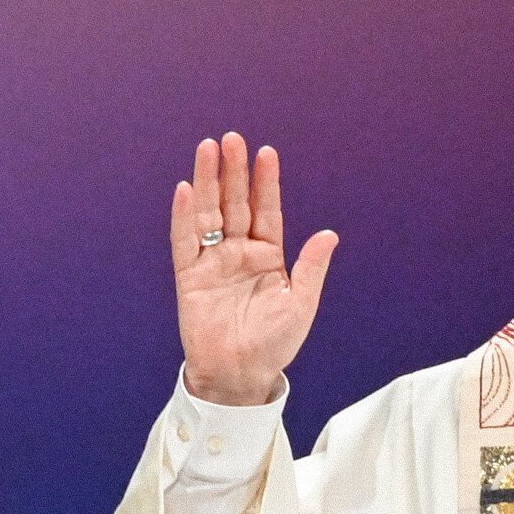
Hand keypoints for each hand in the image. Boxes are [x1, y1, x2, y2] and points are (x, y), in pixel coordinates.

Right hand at [172, 133, 337, 406]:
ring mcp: (214, 263)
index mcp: (269, 257)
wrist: (241, 375)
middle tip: (232, 138)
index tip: (266, 152)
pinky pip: (185, 242)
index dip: (266, 182)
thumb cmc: (274, 344)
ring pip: (210, 214)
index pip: (267, 211)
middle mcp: (240, 254)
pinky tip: (185, 190)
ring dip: (207, 183)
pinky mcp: (190, 277)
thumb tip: (329, 234)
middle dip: (234, 171)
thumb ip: (311, 267)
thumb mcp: (300, 303)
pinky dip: (184, 216)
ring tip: (207, 150)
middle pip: (236, 203)